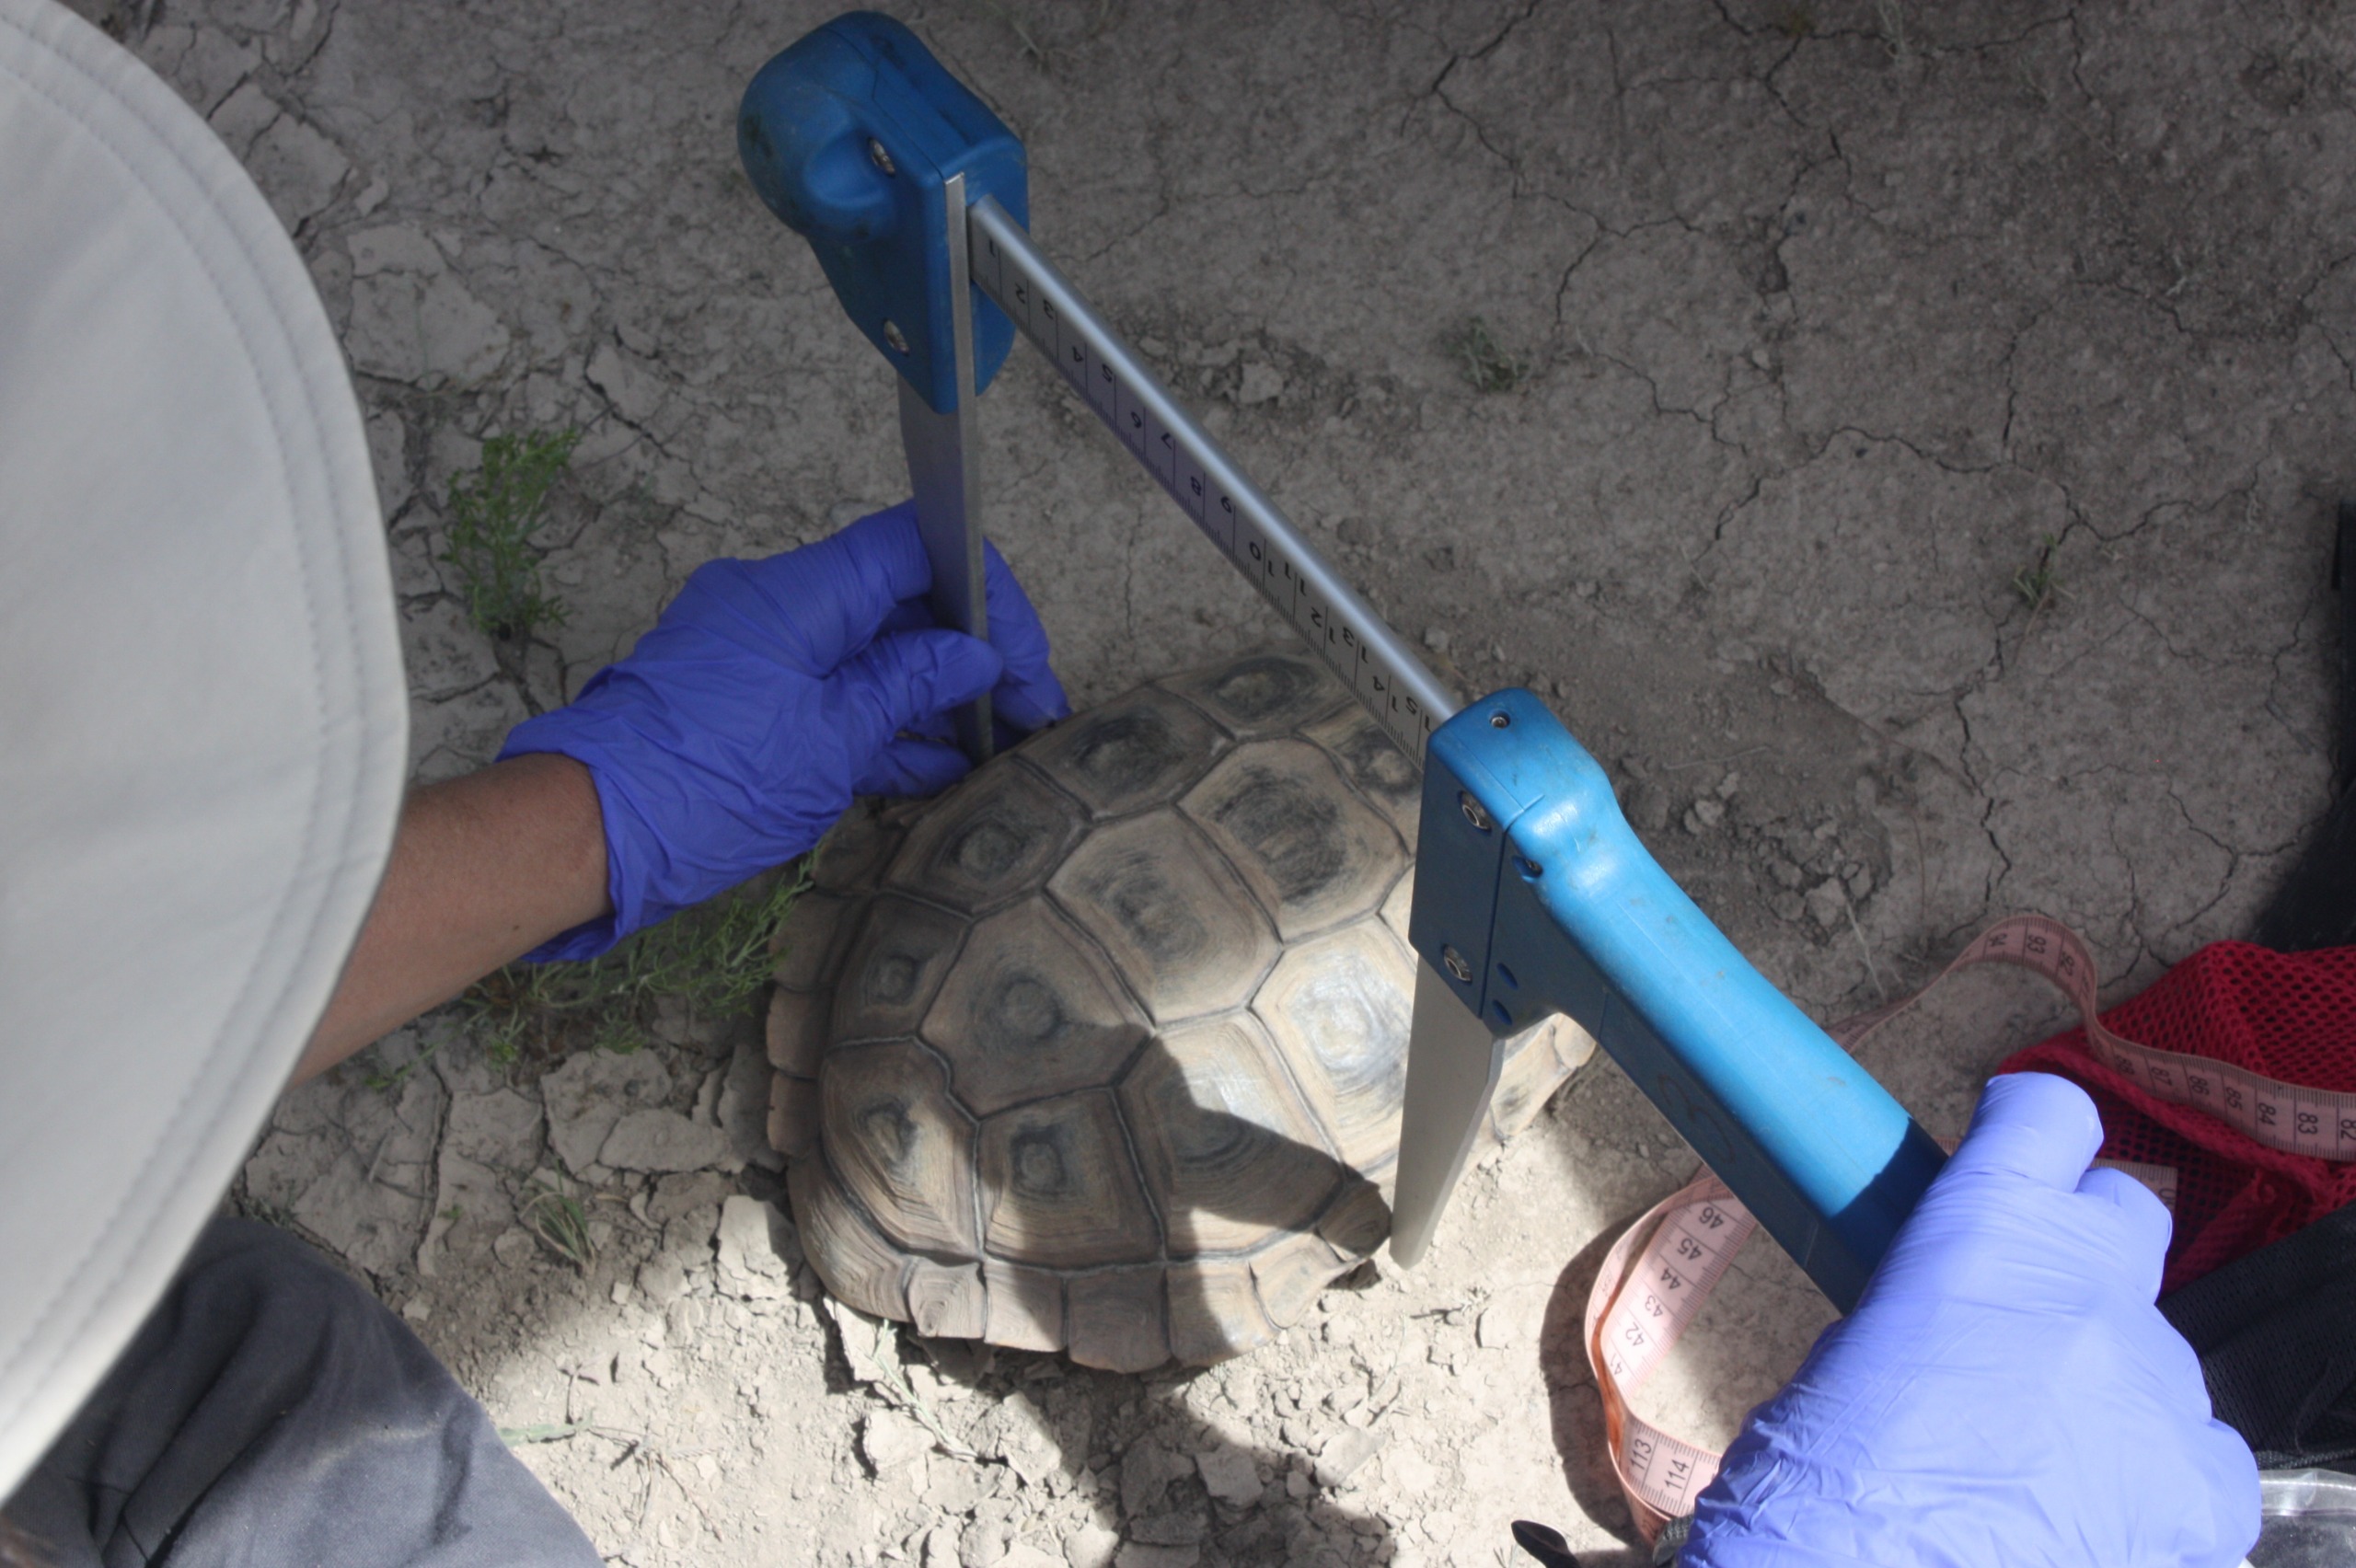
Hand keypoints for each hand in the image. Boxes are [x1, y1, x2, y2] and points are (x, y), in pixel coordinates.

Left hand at [499, 502, 1067, 958]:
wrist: (592, 832)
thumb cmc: (701, 784)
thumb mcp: (833, 741)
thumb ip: (909, 687)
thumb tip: (972, 657)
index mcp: (799, 593)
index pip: (915, 548)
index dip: (983, 594)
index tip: (1021, 659)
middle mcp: (776, 606)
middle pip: (897, 603)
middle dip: (968, 656)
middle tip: (1026, 716)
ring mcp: (758, 654)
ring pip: (868, 655)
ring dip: (931, 698)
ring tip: (992, 752)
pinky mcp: (744, 702)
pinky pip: (830, 695)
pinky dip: (881, 725)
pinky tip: (937, 769)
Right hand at [1684, 1072, 2258, 1567]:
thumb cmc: (1819, 1491)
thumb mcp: (1846, 1360)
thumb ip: (1927, 1311)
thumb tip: (1959, 1323)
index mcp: (1986, 1235)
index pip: (2052, 1117)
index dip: (2031, 1127)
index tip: (2013, 1144)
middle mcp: (2092, 1291)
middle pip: (2127, 1217)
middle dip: (2083, 1249)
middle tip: (2026, 1311)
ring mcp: (2161, 1393)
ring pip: (2157, 1356)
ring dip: (2106, 1386)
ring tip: (2036, 1464)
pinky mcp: (2206, 1490)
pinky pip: (2204, 1454)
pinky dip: (2157, 1476)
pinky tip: (2092, 1518)